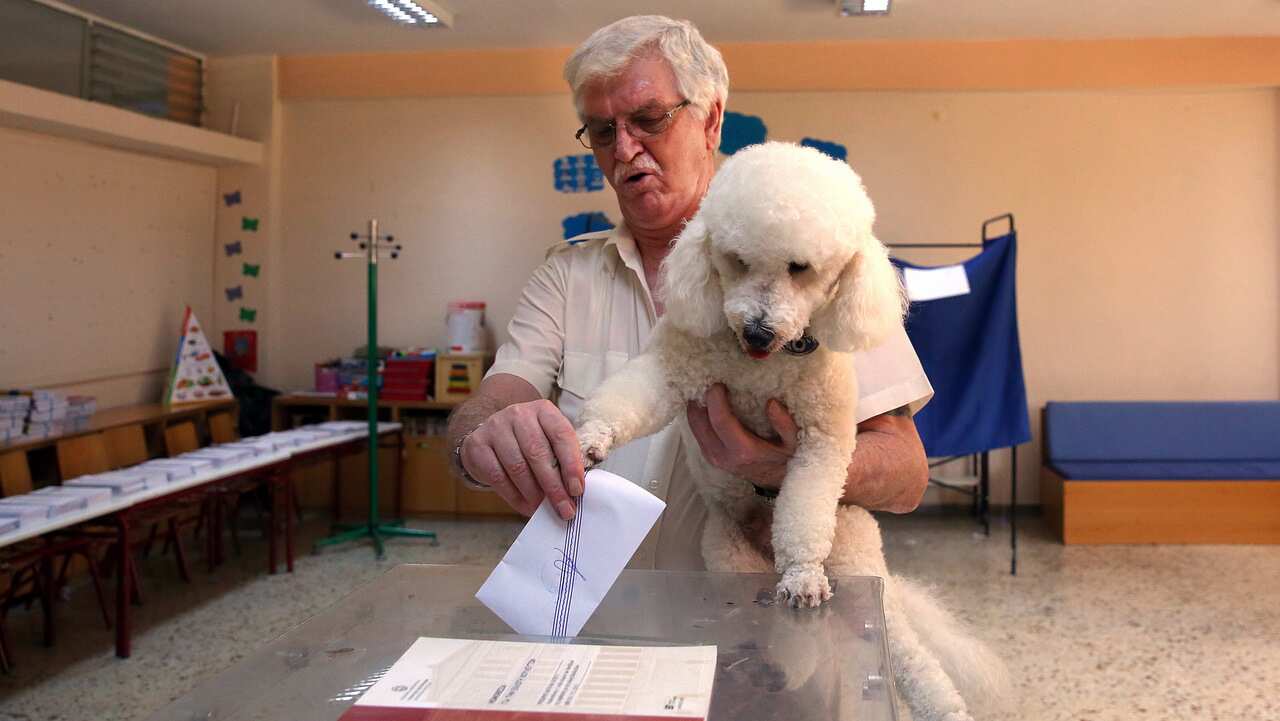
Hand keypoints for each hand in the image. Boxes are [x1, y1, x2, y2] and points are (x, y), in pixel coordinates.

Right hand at [459, 399, 585, 520]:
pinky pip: (498, 476)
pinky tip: (525, 506)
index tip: (577, 490)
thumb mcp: (549, 441)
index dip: (571, 465)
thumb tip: (574, 492)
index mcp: (544, 410)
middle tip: (564, 509)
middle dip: (554, 487)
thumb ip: (562, 460)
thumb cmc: (528, 442)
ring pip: (518, 467)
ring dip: (533, 494)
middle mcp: (519, 414)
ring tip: (543, 508)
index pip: (562, 435)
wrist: (491, 435)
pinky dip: (514, 496)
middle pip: (538, 453)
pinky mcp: (478, 445)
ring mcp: (495, 427)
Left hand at [685, 384, 798, 487]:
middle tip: (710, 383)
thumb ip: (785, 424)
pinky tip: (708, 404)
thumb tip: (771, 404)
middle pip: (699, 421)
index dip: (715, 399)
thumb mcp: (793, 442)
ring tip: (708, 391)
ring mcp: (712, 456)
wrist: (774, 480)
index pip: (720, 420)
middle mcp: (722, 455)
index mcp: (743, 450)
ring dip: (697, 406)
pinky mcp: (708, 455)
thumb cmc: (783, 458)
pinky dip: (698, 415)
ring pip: (693, 425)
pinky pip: (696, 431)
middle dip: (701, 399)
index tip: (719, 384)